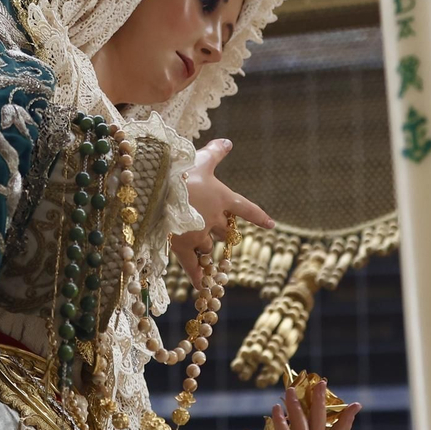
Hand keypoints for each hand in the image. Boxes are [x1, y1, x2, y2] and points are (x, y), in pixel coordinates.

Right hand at [170, 139, 274, 285]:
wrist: (159, 191)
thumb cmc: (180, 171)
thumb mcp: (200, 159)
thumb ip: (215, 152)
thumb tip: (228, 141)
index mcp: (223, 198)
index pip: (247, 209)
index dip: (258, 217)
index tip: (271, 225)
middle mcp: (216, 219)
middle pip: (225, 231)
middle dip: (221, 231)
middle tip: (213, 229)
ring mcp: (201, 235)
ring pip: (208, 246)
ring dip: (204, 247)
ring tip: (193, 245)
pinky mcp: (184, 247)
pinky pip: (194, 267)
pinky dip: (198, 278)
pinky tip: (202, 288)